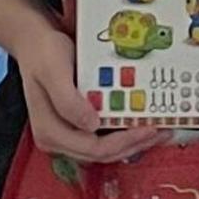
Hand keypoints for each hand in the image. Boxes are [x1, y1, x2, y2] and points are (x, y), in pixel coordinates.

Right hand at [2, 7, 167, 163]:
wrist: (36, 45)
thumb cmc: (43, 55)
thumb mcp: (53, 71)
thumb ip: (68, 100)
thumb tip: (92, 125)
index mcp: (50, 132)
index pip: (94, 149)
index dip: (124, 142)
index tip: (148, 129)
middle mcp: (59, 140)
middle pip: (103, 154)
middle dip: (135, 145)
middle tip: (163, 131)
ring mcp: (69, 135)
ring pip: (107, 149)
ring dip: (134, 142)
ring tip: (160, 130)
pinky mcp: (78, 127)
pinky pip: (105, 136)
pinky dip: (126, 132)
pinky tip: (143, 123)